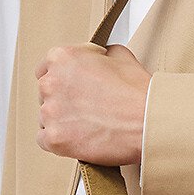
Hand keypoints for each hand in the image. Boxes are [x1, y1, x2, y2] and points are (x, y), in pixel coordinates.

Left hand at [34, 42, 150, 165]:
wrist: (149, 123)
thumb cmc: (139, 92)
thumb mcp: (121, 55)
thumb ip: (100, 54)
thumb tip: (98, 57)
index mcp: (63, 58)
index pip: (47, 67)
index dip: (63, 77)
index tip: (73, 85)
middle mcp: (50, 83)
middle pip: (46, 93)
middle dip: (63, 99)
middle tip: (86, 107)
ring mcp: (50, 112)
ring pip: (45, 117)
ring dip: (62, 120)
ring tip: (88, 125)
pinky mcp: (54, 139)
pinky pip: (44, 139)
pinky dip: (59, 140)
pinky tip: (78, 138)